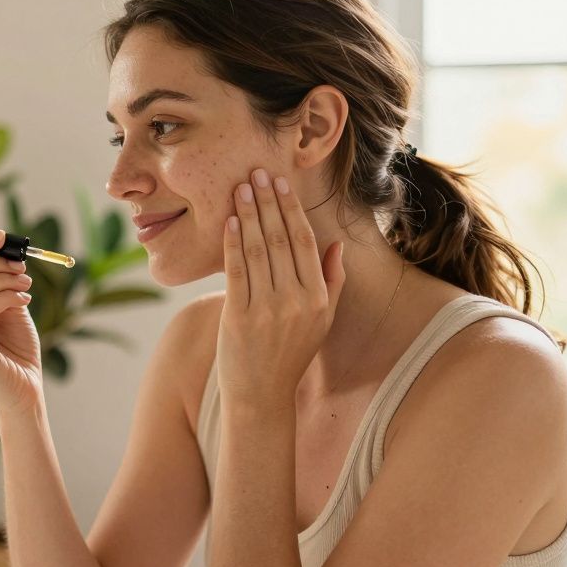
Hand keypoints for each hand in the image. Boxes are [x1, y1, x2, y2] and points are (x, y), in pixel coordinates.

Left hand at [217, 169, 345, 410]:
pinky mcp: (239, 316)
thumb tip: (337, 245)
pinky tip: (228, 221)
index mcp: (318, 298)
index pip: (304, 242)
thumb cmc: (290, 354)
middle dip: (267, 202)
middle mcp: (295, 301)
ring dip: (247, 215)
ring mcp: (267, 309)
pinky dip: (232, 244)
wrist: (261, 394)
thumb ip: (332, 281)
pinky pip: (236, 271)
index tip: (281, 184)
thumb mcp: (322, 320)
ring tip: (240, 188)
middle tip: (256, 172)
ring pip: (257, 250)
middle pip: (280, 239)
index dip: (291, 209)